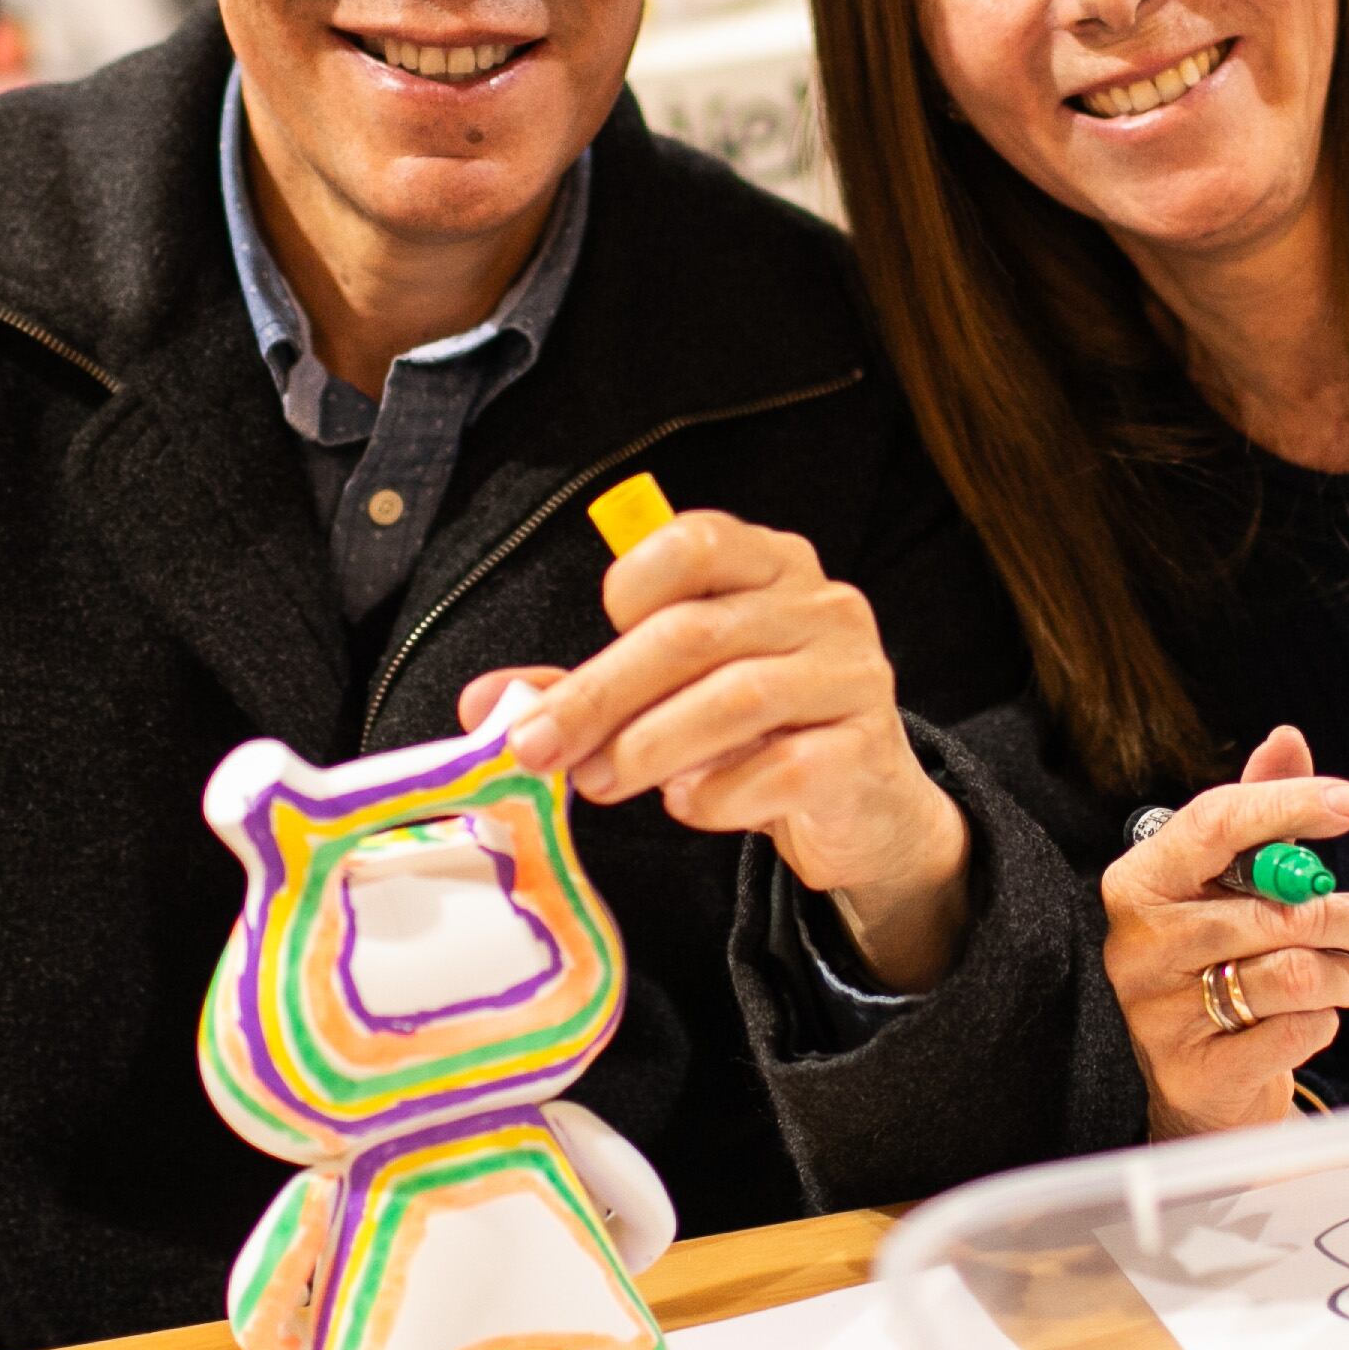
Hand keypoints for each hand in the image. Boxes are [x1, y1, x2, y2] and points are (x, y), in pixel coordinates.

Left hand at [460, 508, 973, 986]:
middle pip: (694, 633)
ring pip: (737, 697)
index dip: (628, 588)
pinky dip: (718, 794)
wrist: (861, 806)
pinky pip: (783, 769)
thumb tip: (483, 703)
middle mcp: (821, 605)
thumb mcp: (673, 695)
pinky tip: (688, 805)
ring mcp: (852, 675)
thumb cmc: (755, 733)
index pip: (693, 543)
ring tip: (598, 784)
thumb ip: (587, 689)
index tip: (587, 646)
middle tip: (540, 750)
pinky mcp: (865, 751)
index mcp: (771, 564)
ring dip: (648, 747)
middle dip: (601, 694)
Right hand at [1102, 727, 1348, 1135]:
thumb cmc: (1219, 965)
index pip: (1218, 821)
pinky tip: (1307, 1022)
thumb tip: (1287, 739)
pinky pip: (1295, 1032)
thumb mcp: (1232, 887)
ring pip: (1297, 973)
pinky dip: (1322, 1024)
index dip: (1293, 804)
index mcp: (1141, 879)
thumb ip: (1259, 817)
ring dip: (1345, 977)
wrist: (1196, 1084)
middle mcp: (1138, 940)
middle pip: (1277, 908)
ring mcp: (1157, 1009)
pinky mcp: (1192, 1069)